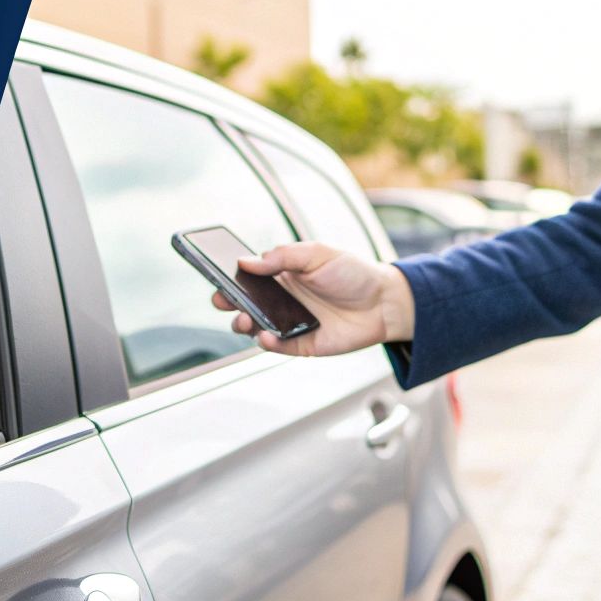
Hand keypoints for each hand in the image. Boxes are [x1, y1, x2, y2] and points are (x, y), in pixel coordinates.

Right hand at [209, 241, 414, 356]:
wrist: (385, 302)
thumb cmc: (353, 273)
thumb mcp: (316, 254)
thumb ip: (281, 257)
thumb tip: (247, 261)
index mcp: (282, 274)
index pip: (248, 276)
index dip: (230, 276)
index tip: (216, 274)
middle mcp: (282, 299)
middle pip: (245, 303)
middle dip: (229, 302)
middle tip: (222, 300)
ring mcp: (290, 322)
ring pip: (256, 326)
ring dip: (244, 324)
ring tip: (244, 320)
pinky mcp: (302, 344)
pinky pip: (278, 346)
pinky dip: (268, 343)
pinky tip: (265, 336)